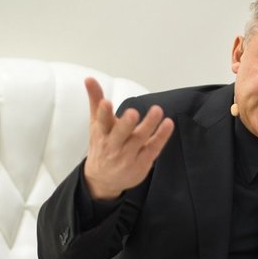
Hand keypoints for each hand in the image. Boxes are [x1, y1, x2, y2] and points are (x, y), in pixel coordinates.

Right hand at [82, 77, 173, 199]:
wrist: (103, 180)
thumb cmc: (102, 146)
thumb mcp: (96, 124)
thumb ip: (95, 100)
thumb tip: (89, 78)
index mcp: (101, 134)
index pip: (101, 122)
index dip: (103, 113)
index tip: (106, 102)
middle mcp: (113, 146)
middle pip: (120, 134)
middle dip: (126, 124)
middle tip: (132, 112)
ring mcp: (127, 156)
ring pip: (139, 140)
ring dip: (149, 125)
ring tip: (157, 111)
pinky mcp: (141, 163)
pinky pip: (152, 149)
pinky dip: (161, 137)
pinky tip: (168, 124)